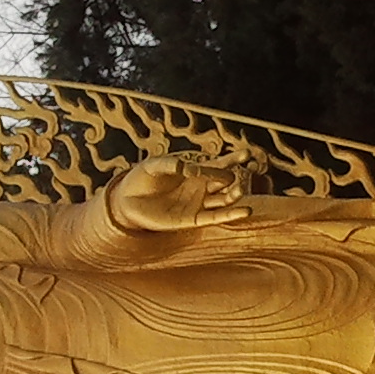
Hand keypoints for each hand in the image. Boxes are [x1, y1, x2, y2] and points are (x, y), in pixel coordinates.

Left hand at [104, 152, 253, 232]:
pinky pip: (215, 217)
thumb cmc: (142, 178)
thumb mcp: (156, 165)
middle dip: (234, 178)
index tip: (247, 154)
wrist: (127, 200)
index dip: (234, 158)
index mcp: (196, 170)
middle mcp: (201, 187)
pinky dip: (231, 214)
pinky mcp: (193, 219)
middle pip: (226, 182)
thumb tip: (194, 170)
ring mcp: (198, 203)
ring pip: (224, 200)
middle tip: (235, 177)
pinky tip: (245, 211)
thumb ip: (174, 164)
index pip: (220, 163)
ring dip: (234, 195)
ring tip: (239, 189)